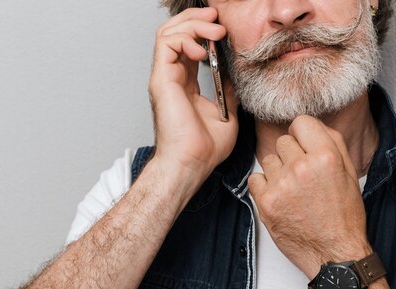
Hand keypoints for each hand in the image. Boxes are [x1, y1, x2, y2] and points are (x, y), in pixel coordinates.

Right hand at [149, 7, 238, 179]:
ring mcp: (164, 77)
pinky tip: (203, 50)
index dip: (203, 31)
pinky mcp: (161, 79)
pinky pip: (166, 43)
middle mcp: (171, 77)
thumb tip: (233, 78)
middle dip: (197, 19)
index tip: (223, 28)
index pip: (188, 46)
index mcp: (184, 84)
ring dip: (193, 24)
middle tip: (218, 18)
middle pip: (175, 33)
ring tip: (215, 30)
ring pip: (168, 33)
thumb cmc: (204, 148)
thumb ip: (227, 93)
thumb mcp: (226, 115)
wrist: (192, 162)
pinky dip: (185, 38)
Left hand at [248, 115, 371, 277]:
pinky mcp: (266, 203)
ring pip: (268, 160)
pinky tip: (281, 199)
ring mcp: (282, 185)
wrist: (334, 254)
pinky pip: (255, 179)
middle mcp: (302, 168)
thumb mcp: (349, 174)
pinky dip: (264, 188)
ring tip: (293, 191)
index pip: (301, 123)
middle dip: (291, 155)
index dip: (303, 135)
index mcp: (326, 157)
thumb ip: (331, 143)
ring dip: (278, 172)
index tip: (304, 147)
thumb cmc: (343, 217)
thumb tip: (310, 125)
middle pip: (283, 141)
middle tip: (303, 177)